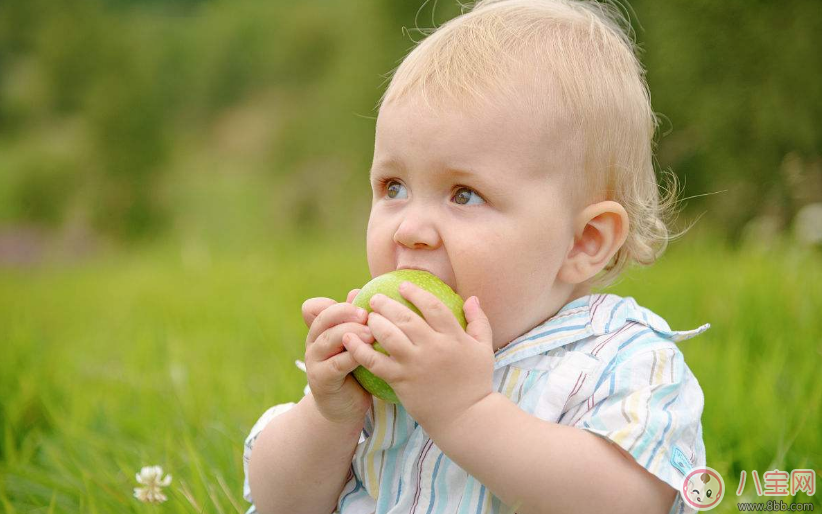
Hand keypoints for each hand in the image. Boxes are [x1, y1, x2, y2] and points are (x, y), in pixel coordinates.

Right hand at [302, 288, 373, 425]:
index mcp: (320, 330)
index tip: (359, 300)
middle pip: (322, 320)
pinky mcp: (322, 380)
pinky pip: (336, 364)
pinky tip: (368, 355)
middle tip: (366, 314)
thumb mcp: (355, 343)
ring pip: (328, 340)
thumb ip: (355, 320)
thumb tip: (356, 291)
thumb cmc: (354, 370)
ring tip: (371, 333)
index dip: (335, 304)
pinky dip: (352, 357)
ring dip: (350, 333)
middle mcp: (313, 343)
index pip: (316, 308)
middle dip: (345, 313)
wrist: (343, 408)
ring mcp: (314, 362)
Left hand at [341, 281, 494, 435]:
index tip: (402, 286)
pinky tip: (349, 339)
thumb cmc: (476, 382)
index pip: (432, 306)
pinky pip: (375, 362)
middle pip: (405, 318)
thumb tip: (471, 297)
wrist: (465, 418)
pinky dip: (359, 349)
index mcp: (454, 338)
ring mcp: (415, 365)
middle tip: (375, 299)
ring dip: (374, 322)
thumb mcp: (484, 349)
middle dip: (387, 304)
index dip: (415, 293)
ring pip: (388, 336)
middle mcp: (433, 348)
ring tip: (367, 317)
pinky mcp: (401, 381)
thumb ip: (479, 321)